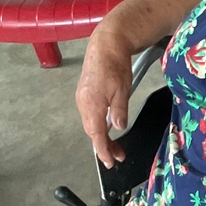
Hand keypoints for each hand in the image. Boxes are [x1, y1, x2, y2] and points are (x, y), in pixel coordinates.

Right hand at [75, 20, 134, 164]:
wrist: (106, 44)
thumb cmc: (115, 64)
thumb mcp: (122, 89)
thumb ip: (119, 110)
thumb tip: (117, 127)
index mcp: (92, 104)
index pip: (96, 134)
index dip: (103, 150)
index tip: (109, 162)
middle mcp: (83, 103)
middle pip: (92, 131)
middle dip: (104, 146)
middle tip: (117, 156)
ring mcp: (82, 98)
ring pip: (90, 123)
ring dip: (101, 136)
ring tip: (115, 145)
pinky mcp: (84, 93)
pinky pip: (89, 114)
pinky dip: (97, 124)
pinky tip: (106, 126)